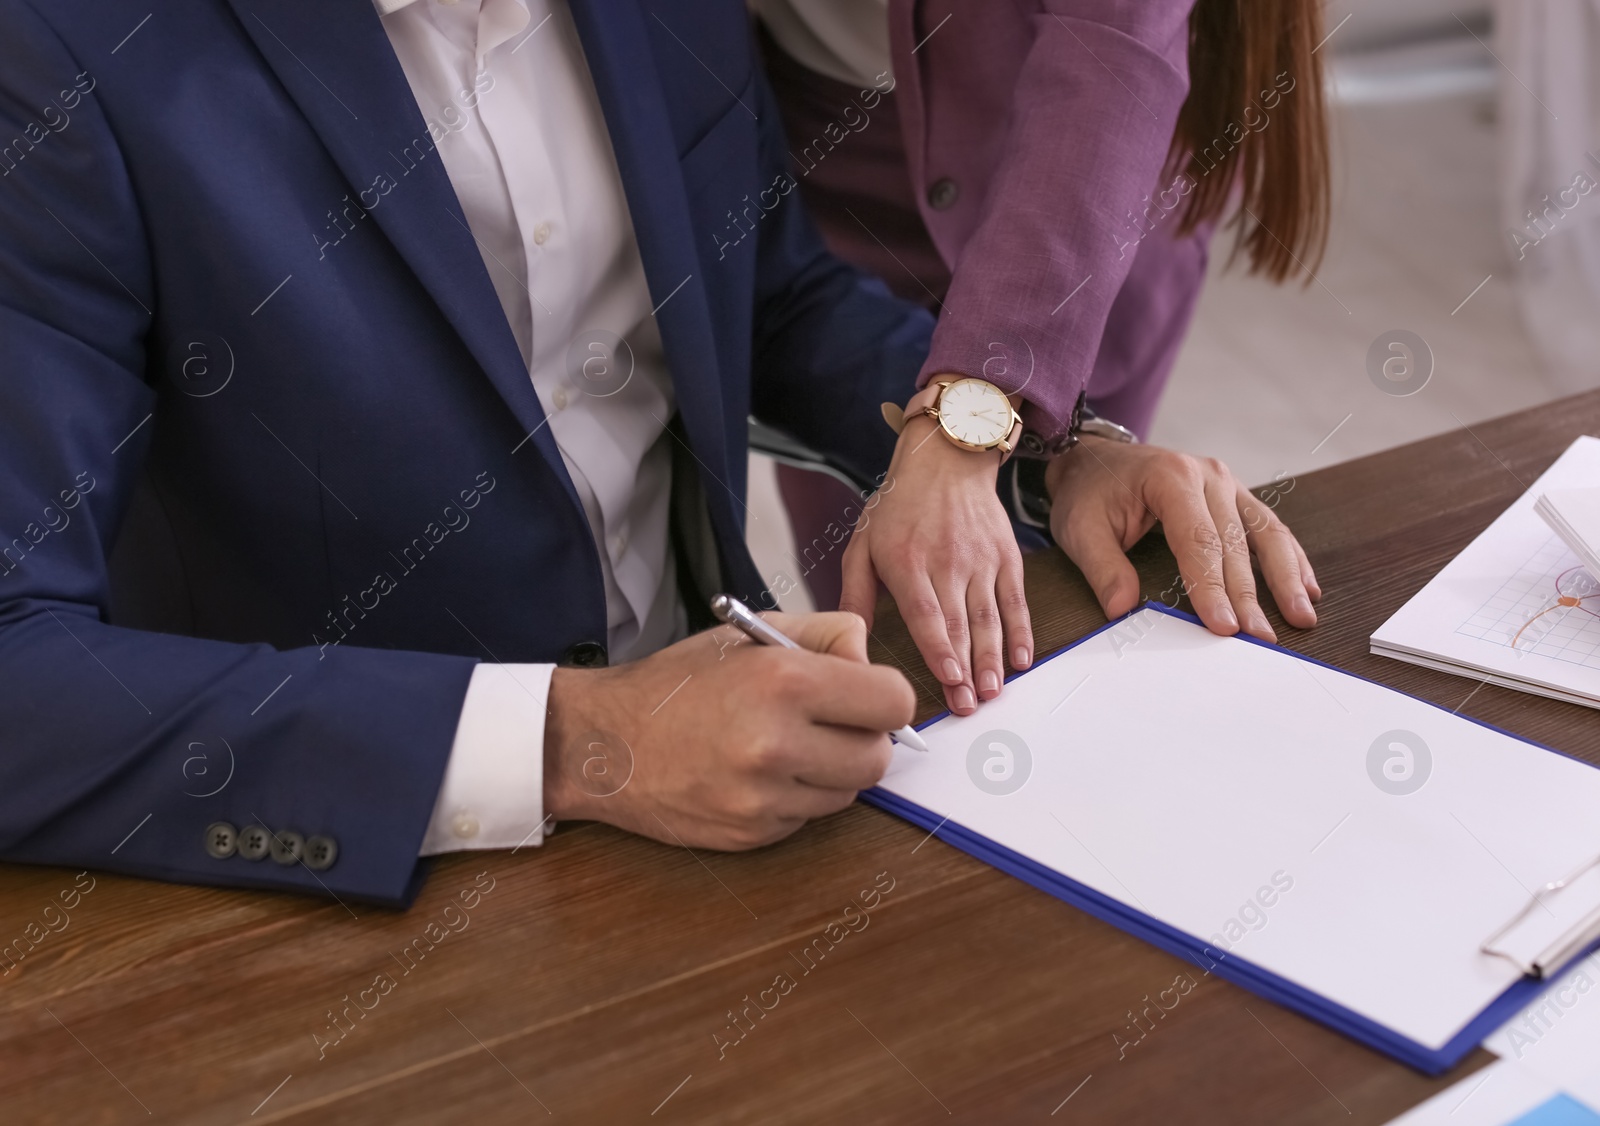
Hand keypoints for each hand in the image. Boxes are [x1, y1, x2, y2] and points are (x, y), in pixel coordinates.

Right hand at [543, 612, 914, 849]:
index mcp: (783, 681)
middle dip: (864, 737)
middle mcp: (777, 744)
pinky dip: (797, 796)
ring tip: (786, 744)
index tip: (864, 693)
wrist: (603, 744)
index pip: (893, 701)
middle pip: (878, 757)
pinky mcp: (753, 835)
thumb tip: (872, 661)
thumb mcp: (748, 633)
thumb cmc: (675, 684)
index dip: (883, 695)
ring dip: (831, 770)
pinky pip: (808, 818)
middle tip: (830, 722)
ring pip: (847, 793)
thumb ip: (825, 635)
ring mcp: (764, 798)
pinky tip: (758, 773)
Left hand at [839, 413, 1031, 716]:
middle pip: (960, 623)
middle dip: (966, 670)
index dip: (939, 649)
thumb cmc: (900, 506)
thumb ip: (855, 595)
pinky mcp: (1005, 556)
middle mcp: (947, 561)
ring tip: (993, 690)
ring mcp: (980, 559)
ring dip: (994, 659)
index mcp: (907, 561)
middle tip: (969, 704)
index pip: (926, 613)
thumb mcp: (862, 544)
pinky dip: (1021, 632)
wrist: (947, 459)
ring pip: (990, 617)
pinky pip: (1015, 600)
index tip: (948, 679)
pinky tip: (1021, 659)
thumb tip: (849, 641)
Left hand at [1044, 437, 1320, 639]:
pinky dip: (1291, 559)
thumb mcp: (1080, 528)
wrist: (1094, 459)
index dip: (1212, 586)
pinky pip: (1269, 528)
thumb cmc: (1088, 492)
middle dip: (1248, 595)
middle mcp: (1207, 475)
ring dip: (1286, 578)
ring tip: (1301, 617)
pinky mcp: (1235, 496)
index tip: (1223, 626)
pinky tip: (1307, 589)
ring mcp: (1226, 483)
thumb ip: (1103, 568)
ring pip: (1266, 533)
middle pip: (1235, 543)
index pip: (1198, 540)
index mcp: (1170, 477)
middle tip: (1260, 638)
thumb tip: (1122, 610)